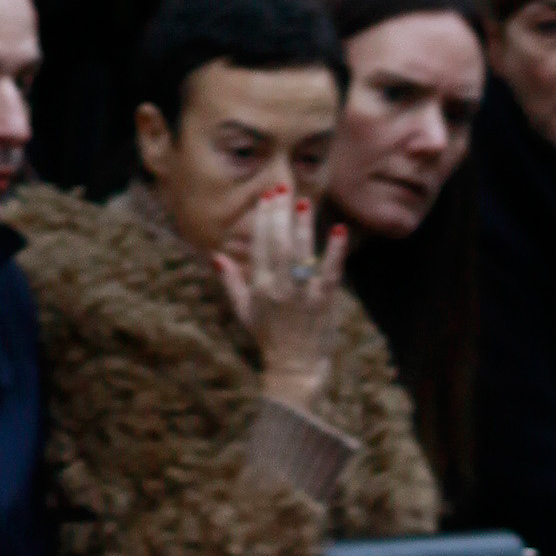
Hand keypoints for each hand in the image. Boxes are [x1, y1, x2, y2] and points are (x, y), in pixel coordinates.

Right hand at [218, 189, 351, 408]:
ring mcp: (303, 294)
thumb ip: (231, 281)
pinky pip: (331, 272)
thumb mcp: (244, 310)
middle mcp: (279, 287)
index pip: (260, 245)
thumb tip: (215, 256)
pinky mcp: (325, 301)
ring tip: (304, 202)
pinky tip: (339, 231)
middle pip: (278, 244)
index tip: (266, 196)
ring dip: (303, 226)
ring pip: (302, 254)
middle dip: (279, 214)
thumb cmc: (268, 337)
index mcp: (259, 286)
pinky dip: (336, 252)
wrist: (293, 367)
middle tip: (282, 188)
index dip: (263, 219)